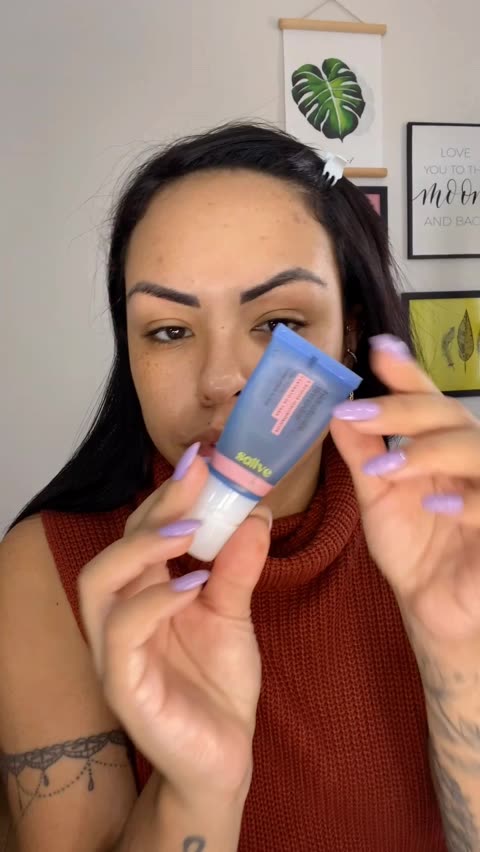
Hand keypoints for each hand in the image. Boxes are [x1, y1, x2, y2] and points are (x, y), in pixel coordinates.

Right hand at [79, 451, 270, 801]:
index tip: (206, 457)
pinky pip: (123, 633)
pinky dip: (156, 601)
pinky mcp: (122, 686)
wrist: (223, 758)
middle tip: (199, 475)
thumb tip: (256, 511)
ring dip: (143, 547)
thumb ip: (238, 566)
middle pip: (116, 546)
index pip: (142, 532)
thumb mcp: (233, 614)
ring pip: (99, 583)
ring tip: (190, 528)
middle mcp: (120, 616)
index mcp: (143, 594)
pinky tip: (194, 584)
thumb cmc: (218, 686)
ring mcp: (114, 651)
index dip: (170, 493)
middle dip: (156, 506)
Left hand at [331, 334, 479, 645]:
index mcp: (440, 449)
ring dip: (432, 451)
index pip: (427, 402)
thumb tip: (338, 410)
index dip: (408, 375)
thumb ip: (364, 454)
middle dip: (405, 412)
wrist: (435, 608)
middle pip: (451, 417)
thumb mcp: (379, 497)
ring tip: (389, 465)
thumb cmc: (414, 549)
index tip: (379, 349)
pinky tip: (436, 505)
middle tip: (358, 416)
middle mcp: (469, 462)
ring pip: (477, 449)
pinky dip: (469, 503)